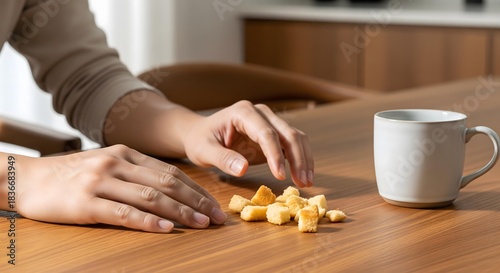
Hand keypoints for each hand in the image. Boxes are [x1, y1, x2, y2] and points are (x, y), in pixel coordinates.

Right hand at [14, 145, 225, 232]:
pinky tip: (167, 228)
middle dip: (197, 201)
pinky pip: (123, 213)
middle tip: (217, 217)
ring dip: (181, 212)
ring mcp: (101, 181)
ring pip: (150, 197)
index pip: (170, 172)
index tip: (214, 204)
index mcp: (125, 154)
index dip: (196, 189)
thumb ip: (136, 173)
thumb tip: (172, 190)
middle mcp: (117, 163)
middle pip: (167, 183)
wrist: (29, 179)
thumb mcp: (107, 165)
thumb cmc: (72, 175)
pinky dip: (148, 221)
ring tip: (202, 224)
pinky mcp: (86, 203)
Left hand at [183, 101, 313, 186]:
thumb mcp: (203, 151)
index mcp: (243, 112)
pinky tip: (303, 177)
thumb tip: (243, 169)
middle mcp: (261, 113)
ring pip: (295, 138)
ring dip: (304, 160)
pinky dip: (300, 160)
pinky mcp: (274, 134)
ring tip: (306, 183)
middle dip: (298, 158)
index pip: (266, 133)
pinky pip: (293, 145)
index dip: (275, 155)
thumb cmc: (200, 140)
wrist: (200, 134)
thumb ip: (222, 158)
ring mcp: (270, 121)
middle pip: (288, 133)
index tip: (281, 176)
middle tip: (303, 183)